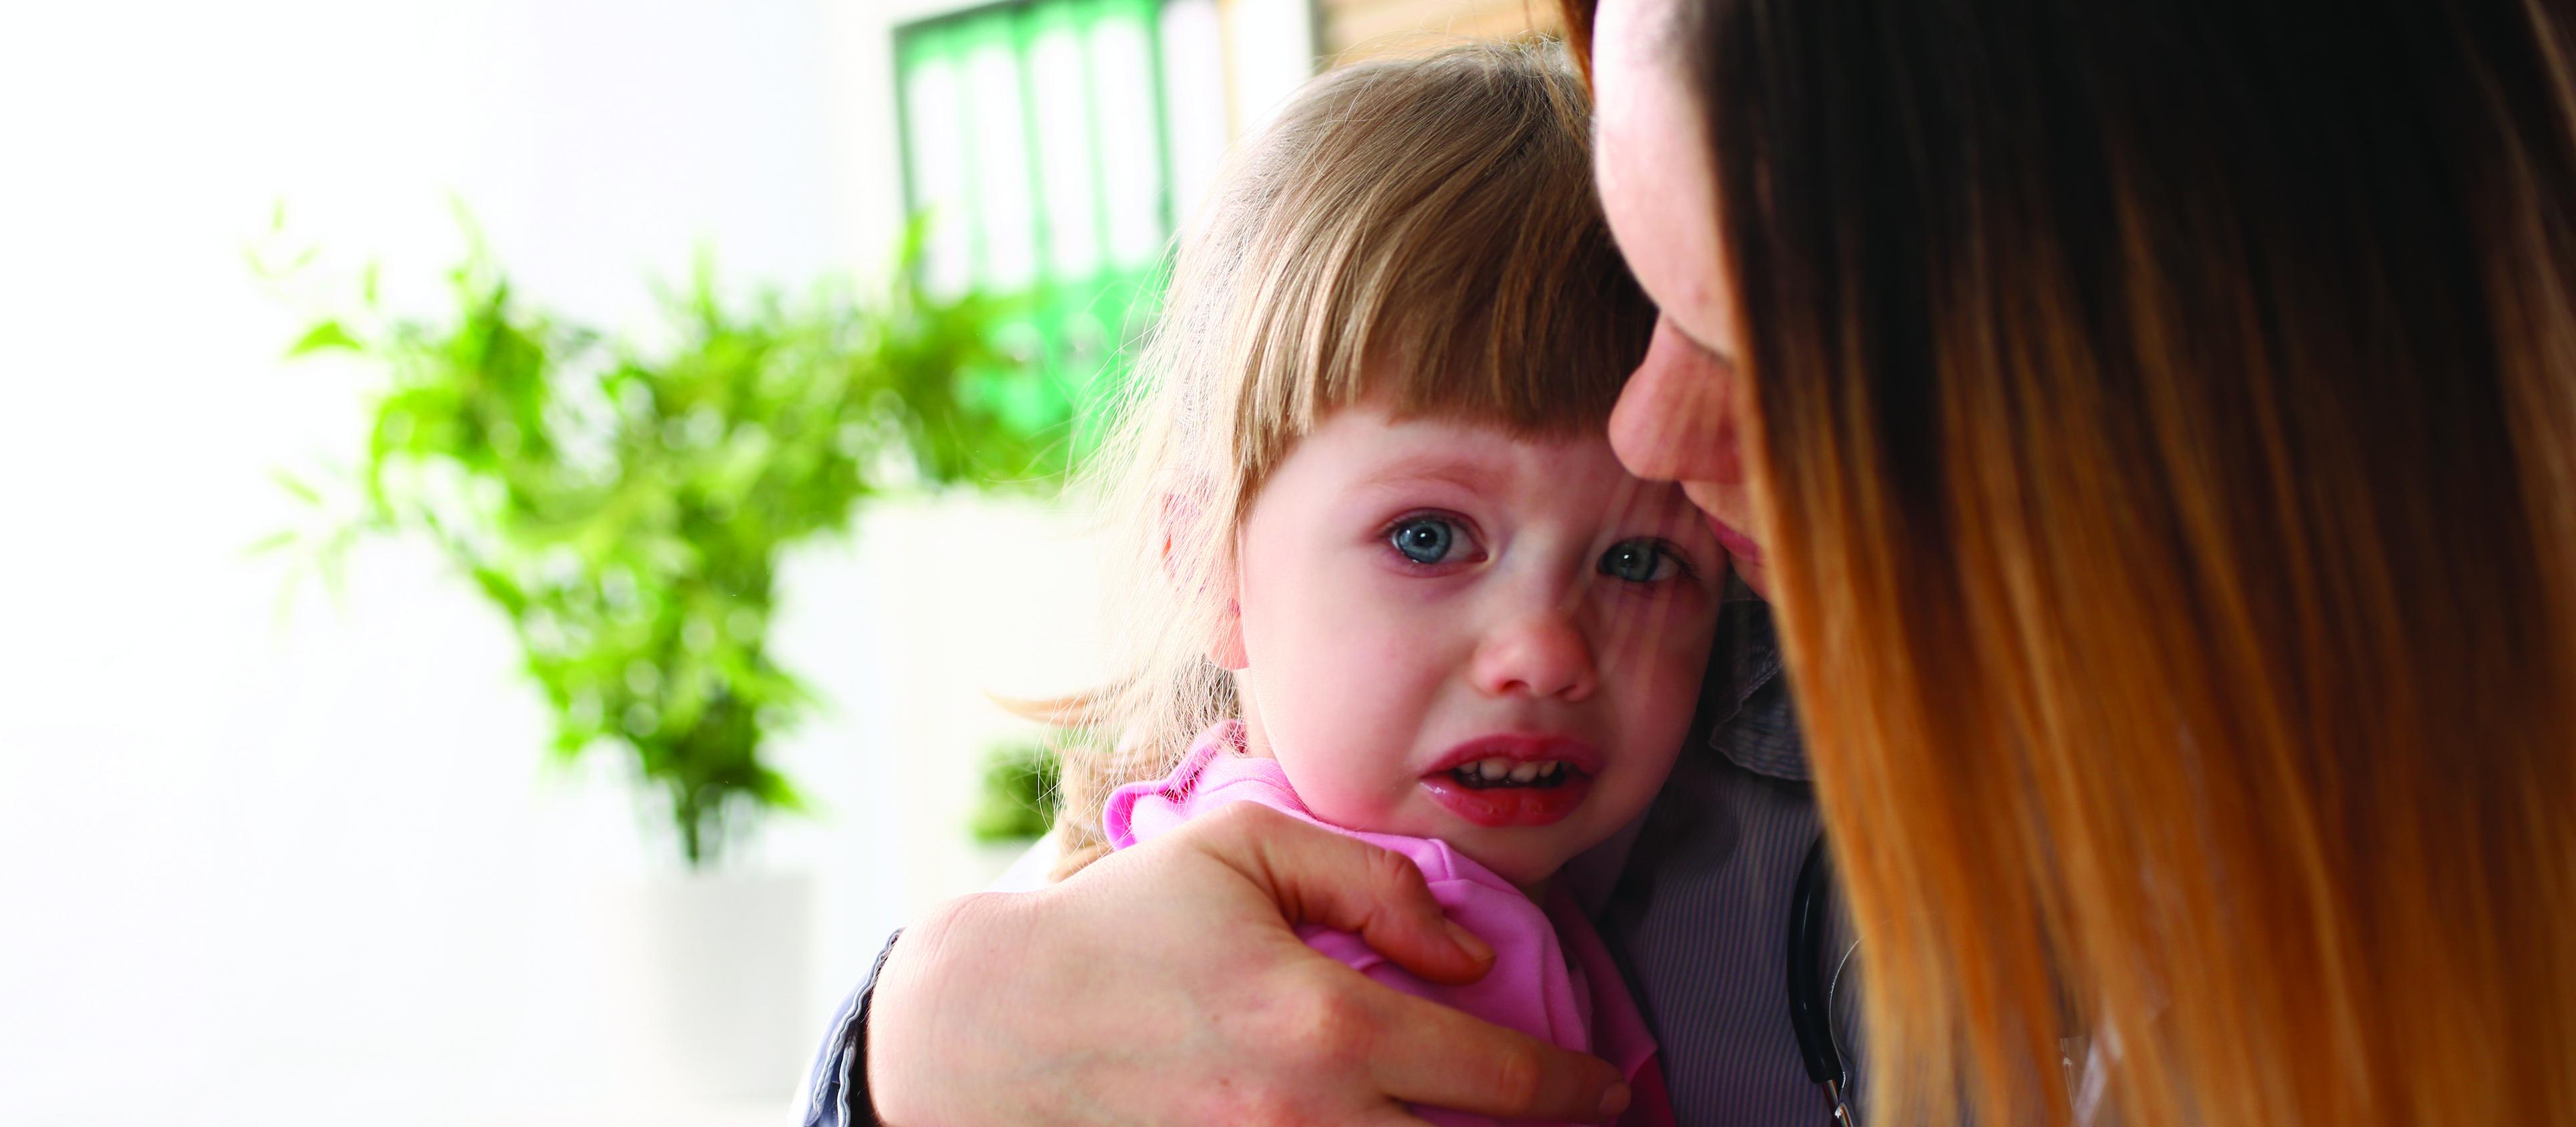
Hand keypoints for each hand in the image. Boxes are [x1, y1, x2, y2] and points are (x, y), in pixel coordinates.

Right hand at [867, 802, 1633, 1124]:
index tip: (1606, 1093)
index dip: (1577, 1092)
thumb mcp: (1242, 847)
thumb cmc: (1121, 926)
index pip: (1500, 1081)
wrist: (991, 1031)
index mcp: (1322, 1025)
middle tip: (1575, 1126)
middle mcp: (1304, 1124)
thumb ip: (1374, 882)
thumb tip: (1471, 952)